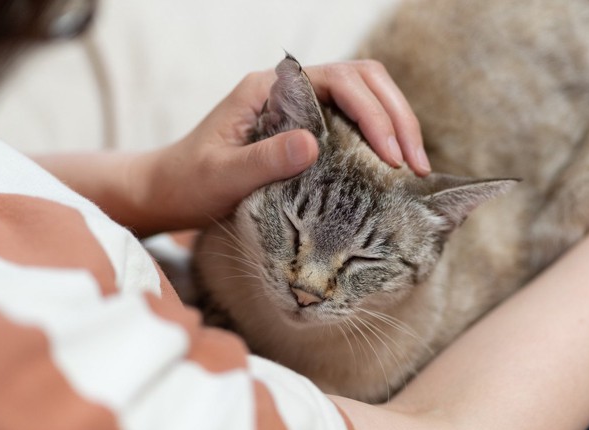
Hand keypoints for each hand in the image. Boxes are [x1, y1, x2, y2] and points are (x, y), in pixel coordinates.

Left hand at [129, 60, 428, 233]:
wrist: (171, 190)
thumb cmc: (190, 182)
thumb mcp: (222, 175)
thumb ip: (263, 160)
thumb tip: (313, 144)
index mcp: (270, 88)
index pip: (340, 80)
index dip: (373, 113)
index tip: (392, 156)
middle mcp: (291, 90)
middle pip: (364, 81)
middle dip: (397, 117)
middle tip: (417, 164)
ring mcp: (302, 107)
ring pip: (366, 98)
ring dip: (396, 126)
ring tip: (415, 167)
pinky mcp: (307, 129)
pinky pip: (355, 122)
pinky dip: (381, 139)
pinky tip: (393, 168)